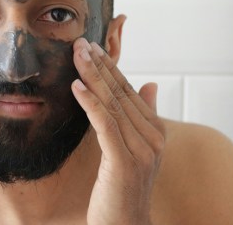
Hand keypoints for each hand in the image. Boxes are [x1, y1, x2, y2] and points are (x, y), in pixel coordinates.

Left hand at [71, 38, 164, 224]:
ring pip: (113, 103)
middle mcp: (152, 137)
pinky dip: (91, 103)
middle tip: (80, 42)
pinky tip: (77, 86)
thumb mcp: (135, 150)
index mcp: (155, 131)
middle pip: (121, 93)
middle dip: (99, 65)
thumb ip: (144, 116)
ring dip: (92, 76)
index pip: (129, 91)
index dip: (110, 68)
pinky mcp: (124, 161)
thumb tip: (151, 85)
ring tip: (76, 55)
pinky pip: (106, 124)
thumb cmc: (124, 190)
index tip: (91, 47)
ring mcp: (141, 150)